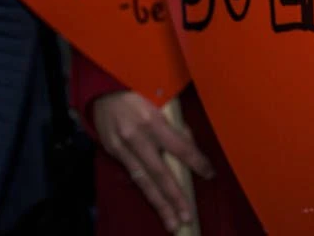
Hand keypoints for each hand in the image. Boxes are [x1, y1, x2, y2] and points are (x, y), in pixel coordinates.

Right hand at [93, 92, 213, 231]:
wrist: (104, 90)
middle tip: (186, 217)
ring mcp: (122, 147)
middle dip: (173, 197)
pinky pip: (133, 175)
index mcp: (152, 120)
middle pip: (158, 173)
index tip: (209, 174)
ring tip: (173, 222)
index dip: (195, 161)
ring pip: (143, 181)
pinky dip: (146, 191)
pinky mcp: (113, 152)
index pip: (178, 146)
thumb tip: (189, 148)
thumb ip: (175, 125)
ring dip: (159, 204)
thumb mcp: (161, 100)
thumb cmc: (139, 91)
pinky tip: (157, 205)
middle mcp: (136, 137)